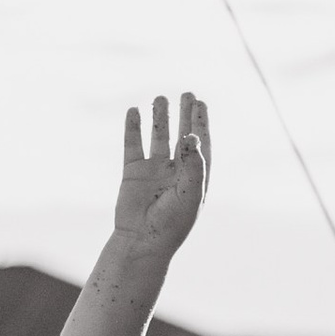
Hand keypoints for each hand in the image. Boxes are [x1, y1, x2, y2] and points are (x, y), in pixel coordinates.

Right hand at [114, 92, 209, 258]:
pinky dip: (133, 128)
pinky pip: (133, 145)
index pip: (201, 145)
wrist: (141, 241)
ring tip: (160, 98)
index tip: (201, 103)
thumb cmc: (171, 223)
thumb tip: (191, 134)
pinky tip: (134, 111)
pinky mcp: (133, 172)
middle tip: (188, 94)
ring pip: (158, 137)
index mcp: (194, 178)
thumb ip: (194, 164)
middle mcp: (175, 172)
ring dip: (160, 118)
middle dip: (185, 116)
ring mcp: (153, 171)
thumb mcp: (189, 193)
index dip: (201, 124)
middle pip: (182, 137)